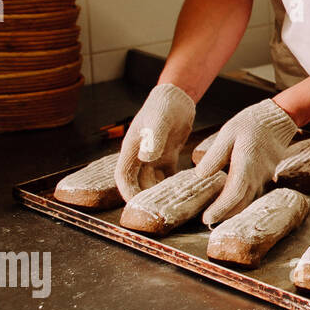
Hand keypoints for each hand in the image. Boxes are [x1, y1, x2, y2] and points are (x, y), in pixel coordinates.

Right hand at [115, 83, 195, 201]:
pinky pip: (167, 175)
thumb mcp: (158, 121)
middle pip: (138, 182)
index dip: (127, 192)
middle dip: (145, 198)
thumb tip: (147, 158)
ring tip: (174, 205)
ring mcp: (153, 156)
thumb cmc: (163, 106)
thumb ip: (153, 138)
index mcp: (132, 149)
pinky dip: (173, 184)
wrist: (176, 97)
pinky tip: (186, 191)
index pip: (123, 176)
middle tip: (159, 212)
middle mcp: (140, 156)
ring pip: (153, 180)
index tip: (135, 206)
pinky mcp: (167, 155)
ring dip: (160, 192)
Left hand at [195, 99, 297, 225]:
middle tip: (207, 221)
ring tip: (217, 214)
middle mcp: (257, 176)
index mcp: (246, 165)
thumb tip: (201, 175)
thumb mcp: (228, 133)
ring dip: (233, 210)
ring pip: (248, 200)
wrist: (279, 119)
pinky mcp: (266, 175)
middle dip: (224, 215)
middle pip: (241, 204)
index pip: (233, 195)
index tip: (206, 218)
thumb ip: (214, 156)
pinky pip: (253, 193)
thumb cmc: (252, 123)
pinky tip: (232, 201)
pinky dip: (241, 201)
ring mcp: (264, 177)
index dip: (220, 209)